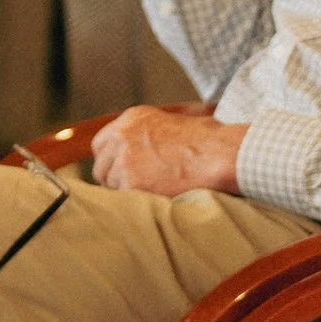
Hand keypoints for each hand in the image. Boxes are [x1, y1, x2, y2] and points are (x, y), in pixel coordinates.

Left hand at [92, 107, 246, 197]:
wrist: (219, 155)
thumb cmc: (209, 141)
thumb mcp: (175, 122)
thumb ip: (150, 133)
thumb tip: (144, 150)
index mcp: (132, 119)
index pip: (101, 144)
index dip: (111, 160)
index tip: (123, 170)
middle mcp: (122, 136)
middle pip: (101, 167)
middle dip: (115, 178)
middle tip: (137, 187)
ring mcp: (124, 160)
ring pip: (110, 185)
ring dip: (126, 191)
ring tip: (152, 192)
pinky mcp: (130, 182)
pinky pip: (123, 199)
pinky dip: (136, 202)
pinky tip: (155, 198)